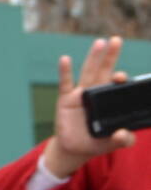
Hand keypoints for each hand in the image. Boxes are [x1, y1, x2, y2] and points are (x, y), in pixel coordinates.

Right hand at [43, 37, 132, 178]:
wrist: (74, 149)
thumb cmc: (96, 142)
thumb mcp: (113, 143)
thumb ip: (123, 140)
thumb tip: (124, 134)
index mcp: (110, 100)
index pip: (117, 84)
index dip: (121, 78)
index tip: (122, 77)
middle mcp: (97, 93)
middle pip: (104, 70)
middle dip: (110, 56)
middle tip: (116, 40)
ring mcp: (81, 94)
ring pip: (88, 72)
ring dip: (93, 57)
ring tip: (99, 42)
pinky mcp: (66, 100)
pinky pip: (65, 83)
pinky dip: (65, 71)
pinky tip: (65, 59)